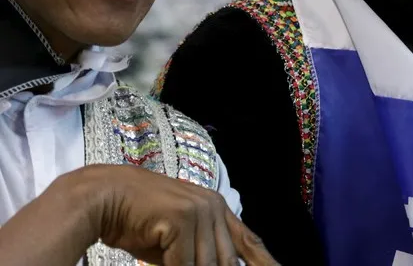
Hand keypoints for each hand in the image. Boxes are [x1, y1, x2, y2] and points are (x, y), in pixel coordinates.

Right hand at [65, 164, 278, 265]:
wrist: (105, 196)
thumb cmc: (137, 220)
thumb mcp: (176, 239)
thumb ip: (198, 253)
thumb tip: (213, 265)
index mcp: (217, 208)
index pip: (248, 240)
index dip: (264, 260)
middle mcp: (214, 207)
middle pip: (226, 260)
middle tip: (184, 264)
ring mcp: (199, 211)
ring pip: (206, 264)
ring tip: (172, 261)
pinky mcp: (182, 218)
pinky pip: (183, 263)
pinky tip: (163, 264)